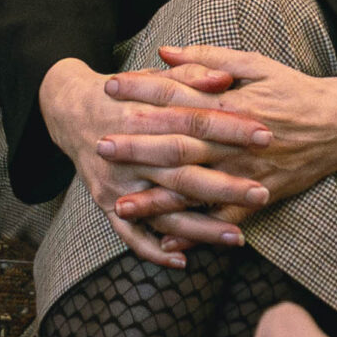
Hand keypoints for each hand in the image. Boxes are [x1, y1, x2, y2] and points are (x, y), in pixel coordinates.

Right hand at [39, 57, 272, 266]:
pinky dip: (154, 251)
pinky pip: (129, 234)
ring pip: (162, 210)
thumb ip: (192, 75)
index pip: (194, 122)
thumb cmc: (124, 92)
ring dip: (199, 227)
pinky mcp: (106, 203)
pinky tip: (183, 262)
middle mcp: (130, 151)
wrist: (70, 108)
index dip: (231, 129)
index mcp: (144, 114)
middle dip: (224, 185)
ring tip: (236, 236)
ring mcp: (117, 182)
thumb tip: (225, 80)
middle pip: (182, 170)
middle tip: (262, 193)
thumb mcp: (154, 77)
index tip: (266, 136)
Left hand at [105, 47, 336, 218]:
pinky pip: (223, 219)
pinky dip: (197, 233)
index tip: (109, 88)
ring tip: (121, 204)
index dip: (141, 93)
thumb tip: (163, 52)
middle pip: (179, 145)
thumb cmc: (294, 89)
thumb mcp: (254, 63)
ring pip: (195, 189)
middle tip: (100, 147)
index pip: (177, 97)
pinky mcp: (260, 196)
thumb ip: (206, 59)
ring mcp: (247, 172)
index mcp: (230, 103)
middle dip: (137, 148)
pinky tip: (167, 243)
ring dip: (158, 199)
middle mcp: (234, 141)